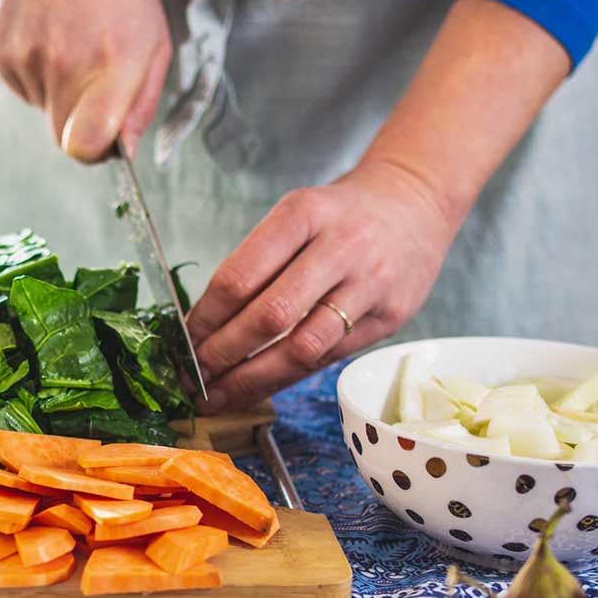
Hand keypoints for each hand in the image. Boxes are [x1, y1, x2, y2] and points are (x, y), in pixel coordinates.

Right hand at [0, 0, 171, 160]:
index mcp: (114, 60)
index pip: (85, 146)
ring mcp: (27, 56)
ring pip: (45, 111)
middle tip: (96, 76)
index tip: (107, 138)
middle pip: (65, 138)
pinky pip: (24, 89)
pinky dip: (38, 72)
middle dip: (83, 121)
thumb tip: (124, 149)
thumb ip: (142, 101)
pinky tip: (49, 30)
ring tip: (72, 38)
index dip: (96, 152)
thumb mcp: (154, 35)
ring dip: (61, 90)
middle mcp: (66, 62)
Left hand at [185, 158, 461, 411]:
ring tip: (220, 395)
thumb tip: (205, 325)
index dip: (206, 318)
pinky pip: (329, 357)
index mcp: (303, 215)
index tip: (183, 343)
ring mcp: (369, 285)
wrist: (415, 202)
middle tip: (193, 378)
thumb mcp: (296, 215)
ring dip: (254, 378)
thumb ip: (258, 263)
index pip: (241, 276)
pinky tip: (260, 387)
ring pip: (303, 347)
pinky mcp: (389, 317)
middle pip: (270, 316)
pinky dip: (288, 376)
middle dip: (223, 355)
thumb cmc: (340, 215)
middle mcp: (340, 248)